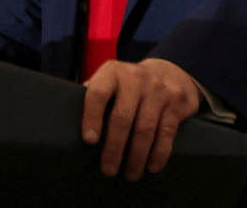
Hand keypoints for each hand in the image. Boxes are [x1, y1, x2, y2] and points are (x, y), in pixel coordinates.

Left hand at [81, 57, 200, 179]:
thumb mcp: (111, 82)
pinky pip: (166, 132)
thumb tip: (69, 124)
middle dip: (114, 148)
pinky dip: (159, 153)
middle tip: (108, 169)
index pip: (98, 93)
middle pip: (122, 117)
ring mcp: (159, 89)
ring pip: (145, 128)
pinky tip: (151, 166)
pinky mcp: (177, 102)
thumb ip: (93, 96)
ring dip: (136, 156)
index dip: (91, 117)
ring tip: (130, 174)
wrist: (169, 73)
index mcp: (113, 72)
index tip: (89, 141)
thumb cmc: (129, 87)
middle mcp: (136, 77)